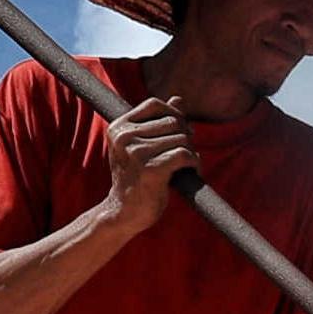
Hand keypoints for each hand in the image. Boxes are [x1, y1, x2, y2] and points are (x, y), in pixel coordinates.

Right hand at [101, 98, 197, 230]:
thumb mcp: (142, 146)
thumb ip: (158, 122)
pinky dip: (194, 162)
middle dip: (185, 135)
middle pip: (172, 121)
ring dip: (191, 151)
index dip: (174, 114)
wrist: (125, 214)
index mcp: (118, 127)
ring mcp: (136, 153)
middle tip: (185, 154)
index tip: (181, 132)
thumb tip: (179, 99)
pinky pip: (184, 154)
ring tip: (186, 166)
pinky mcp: (151, 169)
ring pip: (181, 138)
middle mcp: (124, 137)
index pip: (155, 104)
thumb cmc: (136, 179)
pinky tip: (192, 171)